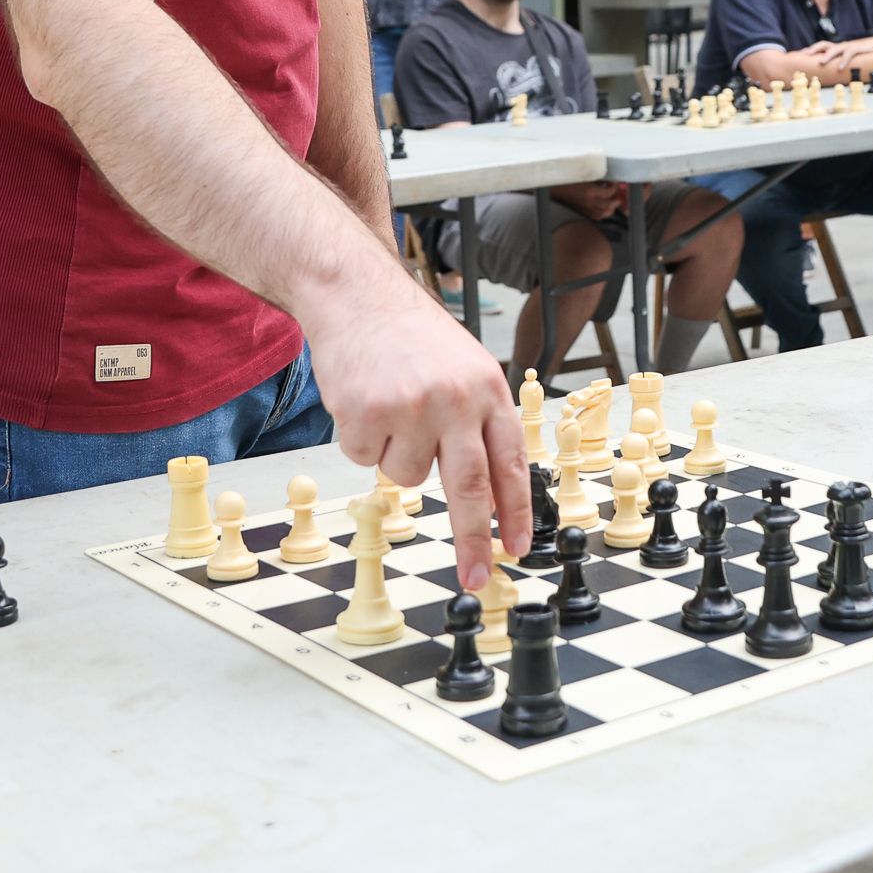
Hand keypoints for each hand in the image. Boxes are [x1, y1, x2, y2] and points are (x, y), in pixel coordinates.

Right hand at [306, 279, 529, 589]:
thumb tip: (491, 496)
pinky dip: (361, 440)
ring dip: (395, 456)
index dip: (516, 512)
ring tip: (390, 408)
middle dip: (473, 540)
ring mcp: (410, 407)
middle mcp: (455, 399)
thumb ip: (479, 424)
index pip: (510, 463)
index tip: (516, 549)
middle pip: (469, 487)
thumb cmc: (411, 336)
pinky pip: (365, 460)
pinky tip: (363, 400)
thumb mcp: (465, 368)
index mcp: (488, 389)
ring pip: (406, 477)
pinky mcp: (366, 413)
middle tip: (476, 577)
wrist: (356, 294)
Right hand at [554, 179, 627, 219]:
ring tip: (614, 204)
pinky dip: (603, 214)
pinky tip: (604, 209)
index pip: (609, 192)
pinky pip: (597, 216)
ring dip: (611, 209)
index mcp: (589, 191)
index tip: (615, 183)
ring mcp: (586, 208)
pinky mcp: (583, 212)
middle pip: (609, 205)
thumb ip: (597, 180)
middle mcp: (589, 202)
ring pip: (604, 213)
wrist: (557, 189)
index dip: (614, 187)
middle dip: (616, 201)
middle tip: (618, 196)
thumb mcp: (585, 177)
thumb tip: (607, 181)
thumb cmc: (569, 181)